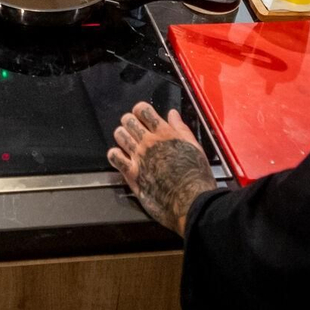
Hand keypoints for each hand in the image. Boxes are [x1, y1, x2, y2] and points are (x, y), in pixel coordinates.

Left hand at [106, 103, 215, 236]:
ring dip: (122, 135)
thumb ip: (181, 128)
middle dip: (129, 121)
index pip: (143, 110)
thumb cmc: (195, 174)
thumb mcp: (194, 146)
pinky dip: (114, 154)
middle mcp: (149, 142)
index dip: (139, 110)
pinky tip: (120, 157)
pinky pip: (114, 157)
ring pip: (120, 135)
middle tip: (133, 128)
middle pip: (128, 120)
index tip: (140, 114)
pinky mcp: (132, 174)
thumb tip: (172, 114)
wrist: (190, 199)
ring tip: (127, 141)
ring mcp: (138, 157)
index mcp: (164, 133)